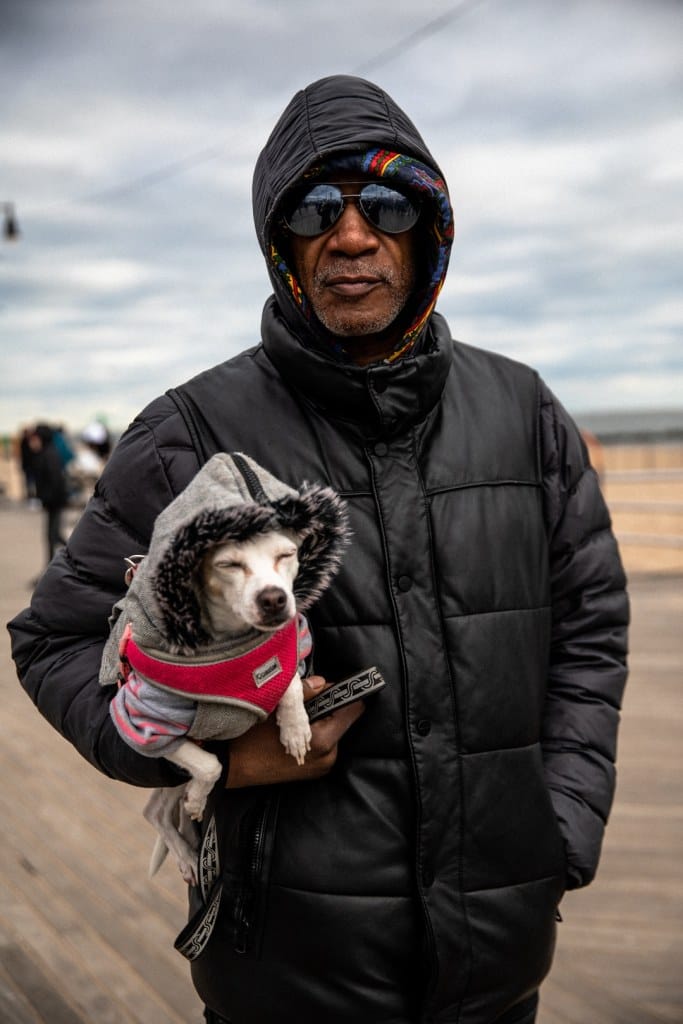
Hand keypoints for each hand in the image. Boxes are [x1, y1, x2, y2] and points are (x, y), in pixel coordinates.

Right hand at [226, 676, 363, 788]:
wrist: (230, 766)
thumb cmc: (250, 737)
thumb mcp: (277, 709)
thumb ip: (304, 694)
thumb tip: (322, 682)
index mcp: (323, 740)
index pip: (352, 709)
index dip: (343, 693)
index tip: (332, 683)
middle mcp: (328, 756)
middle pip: (342, 720)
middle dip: (328, 706)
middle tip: (306, 699)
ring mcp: (322, 767)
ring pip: (331, 731)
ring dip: (320, 720)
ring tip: (296, 716)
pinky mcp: (314, 771)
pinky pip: (323, 743)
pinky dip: (313, 733)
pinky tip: (294, 730)